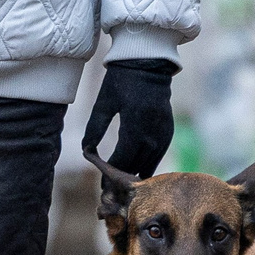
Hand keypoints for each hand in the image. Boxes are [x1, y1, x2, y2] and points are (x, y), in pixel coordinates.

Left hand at [84, 59, 177, 177]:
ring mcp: (163, 135)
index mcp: (134, 127)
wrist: (148, 66)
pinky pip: (157, 157)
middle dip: (120, 178)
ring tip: (119, 182)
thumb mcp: (104, 103)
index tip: (100, 183)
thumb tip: (86, 150)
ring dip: (134, 174)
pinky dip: (146, 165)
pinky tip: (135, 169)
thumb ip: (95, 128)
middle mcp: (151, 135)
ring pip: (148, 165)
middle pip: (135, 167)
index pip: (121, 160)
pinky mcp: (168, 133)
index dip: (109, 174)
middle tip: (108, 189)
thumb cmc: (121, 81)